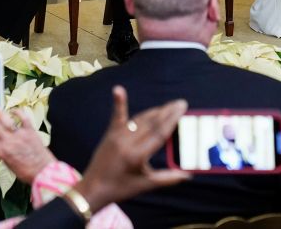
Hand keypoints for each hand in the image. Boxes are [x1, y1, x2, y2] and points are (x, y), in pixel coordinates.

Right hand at [0, 107, 56, 183]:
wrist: (42, 171)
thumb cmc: (24, 171)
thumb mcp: (6, 163)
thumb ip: (0, 152)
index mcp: (0, 151)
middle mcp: (8, 141)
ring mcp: (20, 135)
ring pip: (6, 119)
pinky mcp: (31, 131)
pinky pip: (23, 118)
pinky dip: (18, 112)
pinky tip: (13, 110)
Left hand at [73, 86, 189, 212]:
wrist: (92, 190)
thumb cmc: (121, 188)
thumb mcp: (146, 185)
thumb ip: (168, 178)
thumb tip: (188, 175)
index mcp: (138, 156)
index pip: (159, 134)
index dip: (172, 119)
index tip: (182, 108)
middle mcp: (127, 143)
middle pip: (152, 123)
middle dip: (167, 111)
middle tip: (180, 103)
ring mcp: (117, 137)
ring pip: (140, 119)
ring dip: (155, 111)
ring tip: (168, 106)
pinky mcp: (109, 134)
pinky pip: (116, 117)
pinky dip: (119, 103)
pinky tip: (118, 90)